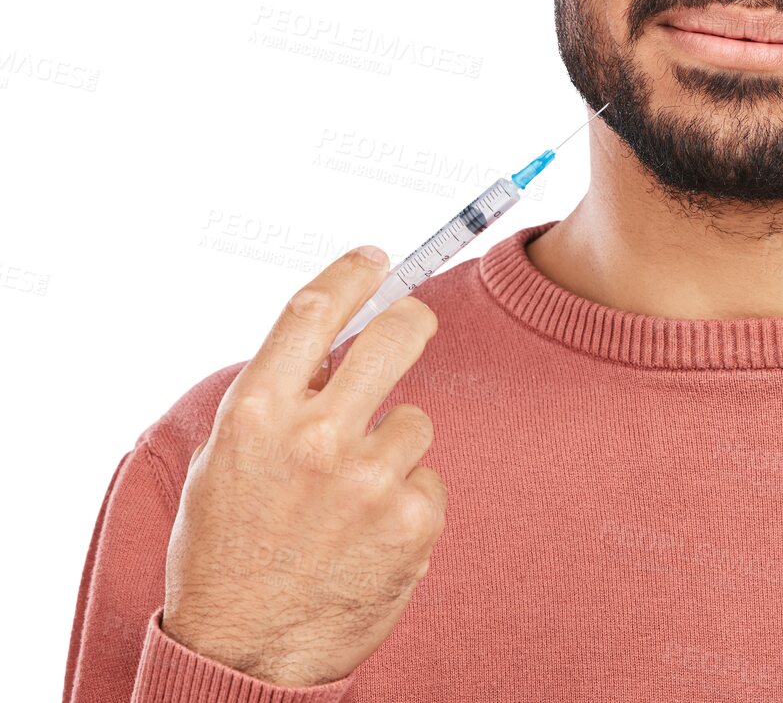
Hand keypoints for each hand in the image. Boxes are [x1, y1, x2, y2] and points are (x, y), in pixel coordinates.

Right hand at [161, 246, 445, 686]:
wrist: (242, 656)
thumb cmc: (227, 554)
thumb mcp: (223, 463)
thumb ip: (273, 400)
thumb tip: (328, 346)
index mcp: (256, 413)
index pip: (314, 311)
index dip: (352, 273)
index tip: (376, 257)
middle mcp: (316, 436)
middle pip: (397, 335)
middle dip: (414, 320)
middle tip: (415, 322)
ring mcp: (370, 478)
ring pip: (416, 420)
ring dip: (394, 448)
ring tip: (349, 501)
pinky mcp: (412, 519)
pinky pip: (429, 479)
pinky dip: (407, 501)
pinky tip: (369, 536)